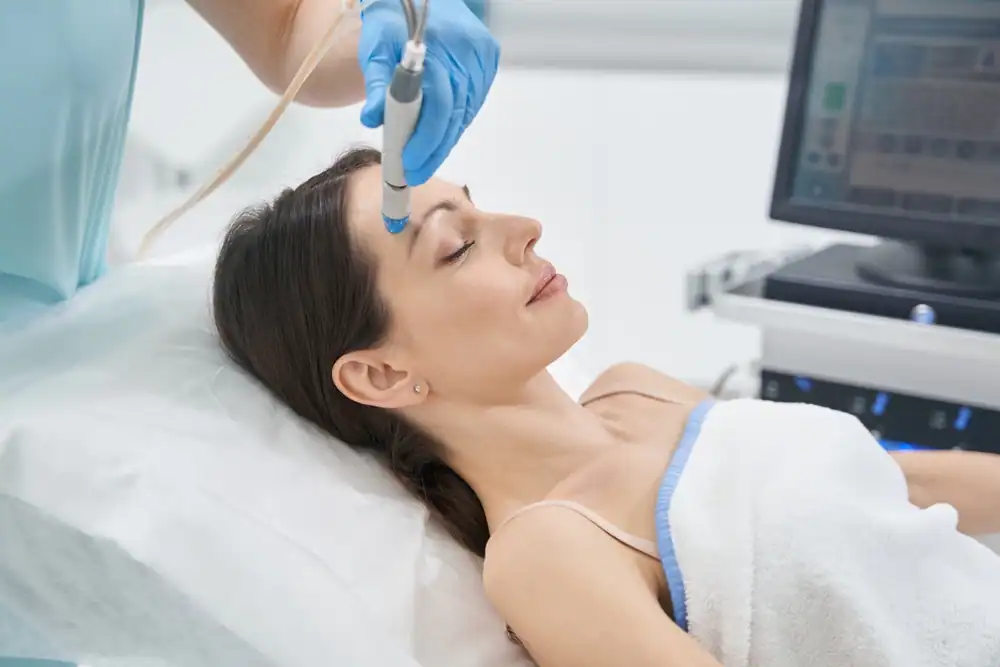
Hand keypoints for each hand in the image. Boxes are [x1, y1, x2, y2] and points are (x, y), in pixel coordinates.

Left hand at [357, 0, 499, 184]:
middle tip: (415, 172)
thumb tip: (372, 119)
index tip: (409, 165)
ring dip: (445, 139)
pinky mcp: (488, 59)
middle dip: (433, 150)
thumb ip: (376, 84)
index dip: (424, 140)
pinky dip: (456, 122)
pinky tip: (441, 135)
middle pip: (453, 116)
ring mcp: (480, 57)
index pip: (437, 107)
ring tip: (425, 158)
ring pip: (465, 113)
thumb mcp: (375, 49)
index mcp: (437, 50)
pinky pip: (473, 102)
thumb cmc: (392, 23)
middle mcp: (465, 53)